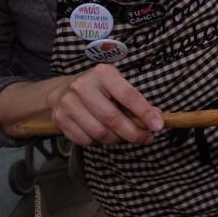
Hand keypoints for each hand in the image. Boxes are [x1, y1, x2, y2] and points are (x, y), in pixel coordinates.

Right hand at [47, 64, 162, 145]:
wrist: (62, 91)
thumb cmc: (99, 89)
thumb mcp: (118, 87)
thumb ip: (136, 102)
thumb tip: (157, 119)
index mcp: (103, 74)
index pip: (128, 96)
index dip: (145, 113)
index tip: (157, 126)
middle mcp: (83, 86)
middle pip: (113, 119)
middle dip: (133, 133)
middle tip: (146, 139)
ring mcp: (68, 103)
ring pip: (99, 133)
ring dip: (116, 140)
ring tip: (124, 137)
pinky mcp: (59, 119)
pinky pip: (85, 140)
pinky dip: (98, 143)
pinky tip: (104, 136)